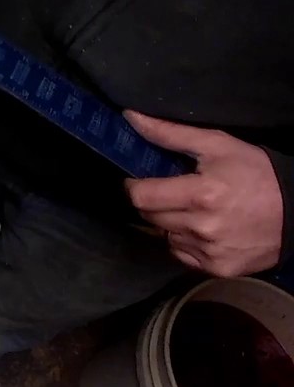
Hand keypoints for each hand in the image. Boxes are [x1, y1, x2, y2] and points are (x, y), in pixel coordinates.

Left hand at [124, 110, 283, 276]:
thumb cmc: (256, 173)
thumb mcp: (217, 145)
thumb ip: (170, 133)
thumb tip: (131, 118)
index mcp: (201, 195)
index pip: (141, 197)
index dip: (134, 186)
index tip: (139, 179)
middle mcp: (203, 228)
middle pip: (150, 216)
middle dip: (153, 202)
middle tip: (170, 191)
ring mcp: (210, 251)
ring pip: (165, 235)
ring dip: (170, 222)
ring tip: (193, 209)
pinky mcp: (218, 268)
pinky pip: (182, 254)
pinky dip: (185, 241)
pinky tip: (203, 228)